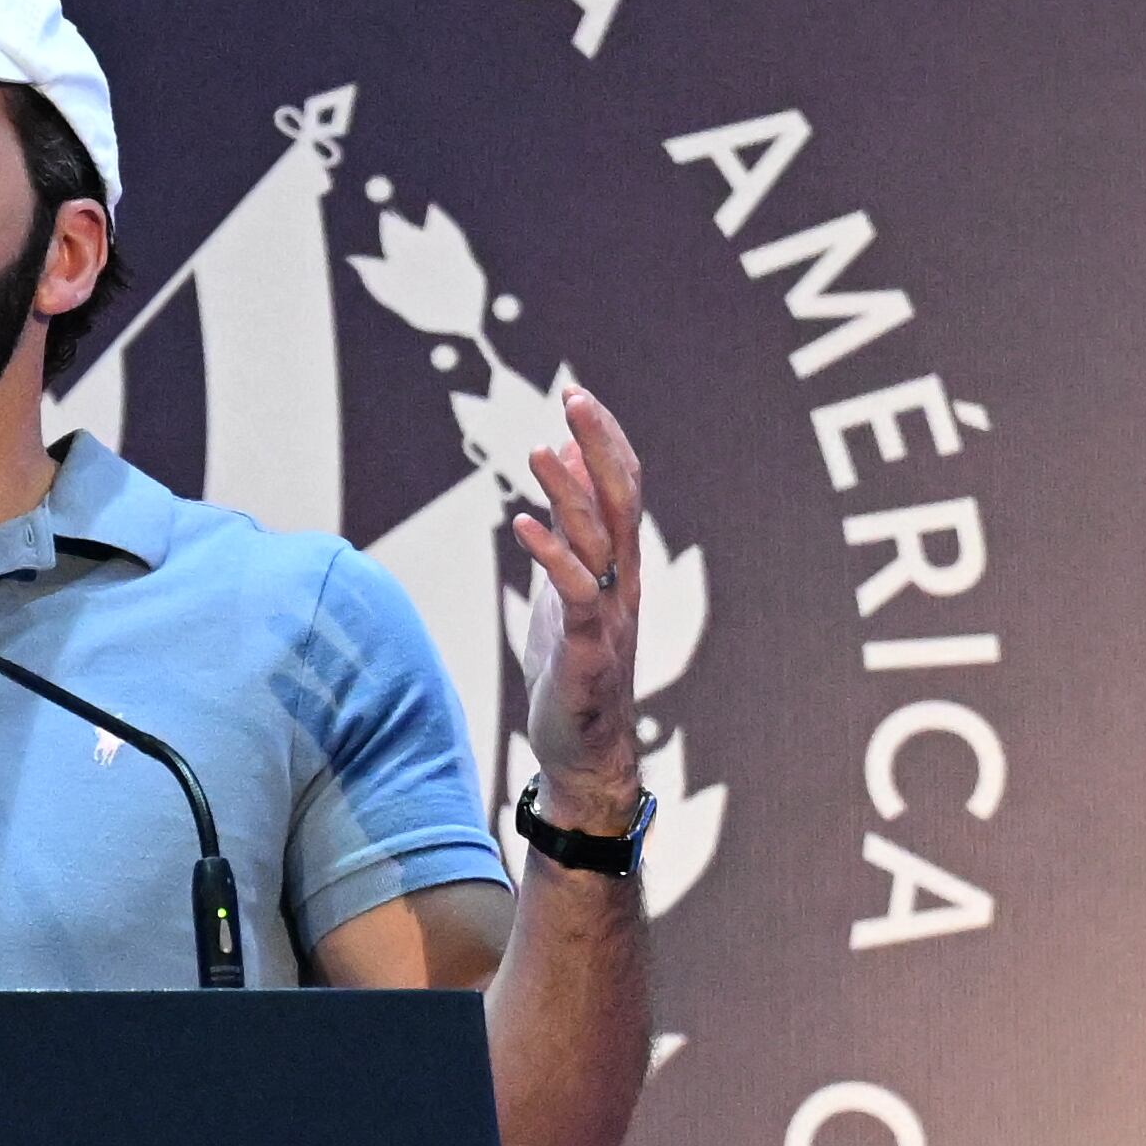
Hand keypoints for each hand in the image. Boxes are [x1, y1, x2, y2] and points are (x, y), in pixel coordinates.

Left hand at [509, 386, 645, 837]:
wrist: (583, 749)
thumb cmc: (573, 667)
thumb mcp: (569, 588)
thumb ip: (571, 535)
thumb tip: (563, 474)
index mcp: (620, 565)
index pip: (623, 487)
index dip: (604, 440)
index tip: (578, 395)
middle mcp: (623, 582)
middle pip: (622, 499)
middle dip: (600, 445)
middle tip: (574, 395)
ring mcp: (609, 615)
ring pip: (598, 540)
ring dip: (570, 492)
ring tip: (540, 450)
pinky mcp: (587, 649)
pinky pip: (573, 594)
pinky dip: (551, 555)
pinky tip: (521, 522)